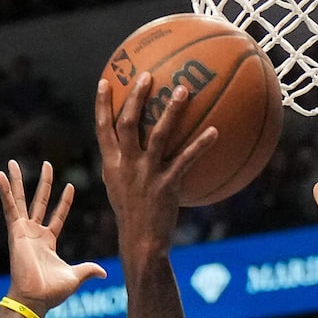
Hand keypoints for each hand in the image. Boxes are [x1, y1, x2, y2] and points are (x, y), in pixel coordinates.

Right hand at [0, 161, 105, 316]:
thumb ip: (88, 270)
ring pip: (21, 200)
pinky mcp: (15, 232)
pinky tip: (0, 176)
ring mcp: (23, 231)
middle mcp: (35, 234)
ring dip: (17, 181)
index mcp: (48, 242)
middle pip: (40, 201)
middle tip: (47, 163)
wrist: (34, 299)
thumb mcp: (75, 277)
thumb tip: (104, 273)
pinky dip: (5, 192)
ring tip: (12, 162)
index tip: (70, 186)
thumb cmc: (51, 292)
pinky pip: (9, 208)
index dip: (64, 202)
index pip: (57, 216)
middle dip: (44, 182)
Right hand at [94, 71, 218, 267]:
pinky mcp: (166, 186)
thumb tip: (134, 143)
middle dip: (136, 97)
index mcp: (112, 164)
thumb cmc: (133, 214)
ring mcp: (146, 174)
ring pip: (159, 135)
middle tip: (147, 75)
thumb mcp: (119, 187)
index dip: (102, 104)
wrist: (140, 242)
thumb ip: (123, 163)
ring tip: (183, 90)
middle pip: (128, 123)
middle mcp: (126, 165)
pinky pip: (186, 160)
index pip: (102, 128)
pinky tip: (215, 132)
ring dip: (171, 111)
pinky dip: (200, 145)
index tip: (107, 80)